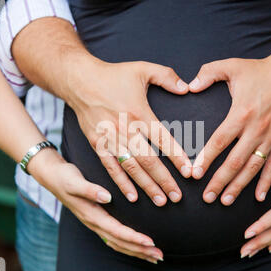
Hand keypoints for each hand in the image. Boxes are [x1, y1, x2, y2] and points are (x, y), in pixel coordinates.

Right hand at [28, 149, 163, 263]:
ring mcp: (95, 224)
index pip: (116, 231)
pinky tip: (139, 248)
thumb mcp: (75, 181)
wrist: (53, 177)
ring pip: (117, 244)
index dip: (133, 237)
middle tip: (159, 255)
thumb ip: (90, 189)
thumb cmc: (65, 177)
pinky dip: (128, 246)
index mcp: (91, 214)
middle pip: (119, 242)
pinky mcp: (97, 222)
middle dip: (139, 250)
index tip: (150, 241)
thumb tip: (107, 197)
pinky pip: (114, 239)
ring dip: (136, 251)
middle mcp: (94, 223)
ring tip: (154, 256)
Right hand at [68, 58, 191, 205]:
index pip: (163, 139)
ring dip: (147, 186)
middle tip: (178, 198)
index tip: (190, 172)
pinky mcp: (98, 145)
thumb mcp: (143, 68)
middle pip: (148, 160)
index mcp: (139, 113)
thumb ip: (167, 76)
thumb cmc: (113, 75)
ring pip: (131, 168)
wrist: (79, 80)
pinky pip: (111, 168)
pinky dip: (122, 183)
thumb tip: (187, 88)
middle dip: (164, 181)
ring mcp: (110, 140)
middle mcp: (125, 130)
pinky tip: (132, 197)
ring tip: (161, 201)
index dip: (177, 157)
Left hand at [189, 50, 270, 204]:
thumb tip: (189, 86)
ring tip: (225, 201)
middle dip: (219, 182)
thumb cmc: (260, 71)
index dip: (206, 159)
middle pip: (235, 161)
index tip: (195, 174)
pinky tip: (258, 197)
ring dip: (239, 186)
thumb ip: (207, 74)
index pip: (219, 141)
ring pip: (253, 168)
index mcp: (241, 113)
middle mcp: (256, 129)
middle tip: (207, 198)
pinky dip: (266, 182)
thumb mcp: (231, 65)